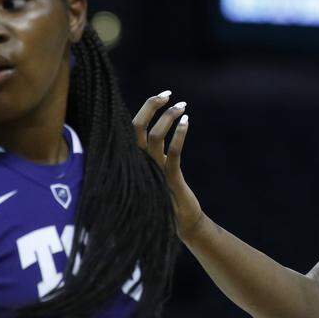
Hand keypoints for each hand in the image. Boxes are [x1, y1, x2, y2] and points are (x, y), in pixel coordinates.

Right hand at [132, 90, 203, 242]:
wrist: (183, 223)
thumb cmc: (169, 196)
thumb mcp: (158, 170)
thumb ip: (153, 153)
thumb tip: (156, 129)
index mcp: (136, 160)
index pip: (132, 128)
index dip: (145, 109)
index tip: (161, 95)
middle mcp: (140, 164)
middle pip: (136, 128)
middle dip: (151, 107)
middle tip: (168, 94)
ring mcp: (153, 172)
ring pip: (154, 138)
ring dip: (168, 118)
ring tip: (182, 106)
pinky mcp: (169, 181)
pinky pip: (172, 154)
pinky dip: (179, 135)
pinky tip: (186, 122)